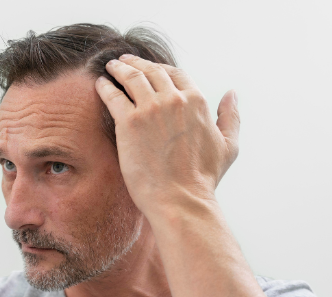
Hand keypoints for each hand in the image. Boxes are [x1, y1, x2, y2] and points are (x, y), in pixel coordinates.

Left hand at [95, 54, 240, 216]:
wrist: (180, 199)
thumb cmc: (203, 178)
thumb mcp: (228, 145)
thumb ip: (231, 116)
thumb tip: (231, 94)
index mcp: (197, 101)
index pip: (175, 74)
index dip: (159, 69)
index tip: (149, 68)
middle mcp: (174, 99)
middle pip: (151, 71)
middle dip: (136, 63)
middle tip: (124, 61)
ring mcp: (150, 109)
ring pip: (131, 78)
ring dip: (119, 69)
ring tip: (111, 67)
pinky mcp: (129, 122)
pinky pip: (113, 95)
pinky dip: (105, 86)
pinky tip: (100, 84)